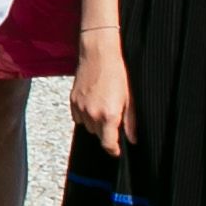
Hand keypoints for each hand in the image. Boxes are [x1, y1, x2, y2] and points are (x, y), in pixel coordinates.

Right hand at [69, 29, 133, 157]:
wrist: (99, 54)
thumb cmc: (118, 74)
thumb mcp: (130, 99)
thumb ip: (131, 122)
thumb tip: (132, 139)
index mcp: (109, 115)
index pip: (108, 144)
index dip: (113, 150)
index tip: (117, 150)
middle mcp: (93, 114)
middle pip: (98, 135)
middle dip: (106, 132)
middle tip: (114, 120)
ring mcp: (80, 107)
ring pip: (88, 127)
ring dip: (96, 124)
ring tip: (103, 109)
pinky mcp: (72, 100)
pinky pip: (78, 117)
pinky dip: (85, 115)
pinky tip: (93, 104)